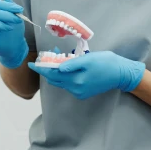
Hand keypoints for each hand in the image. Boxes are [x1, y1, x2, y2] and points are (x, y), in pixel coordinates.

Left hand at [28, 51, 145, 98]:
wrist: (120, 74)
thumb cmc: (105, 62)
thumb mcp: (88, 59)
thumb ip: (71, 64)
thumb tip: (57, 68)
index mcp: (75, 80)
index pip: (52, 74)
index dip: (40, 68)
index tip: (30, 63)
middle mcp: (75, 88)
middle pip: (54, 79)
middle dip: (48, 69)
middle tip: (46, 57)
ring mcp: (79, 92)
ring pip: (61, 81)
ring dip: (56, 72)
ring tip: (57, 59)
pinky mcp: (83, 92)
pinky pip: (68, 84)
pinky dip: (64, 76)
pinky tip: (67, 67)